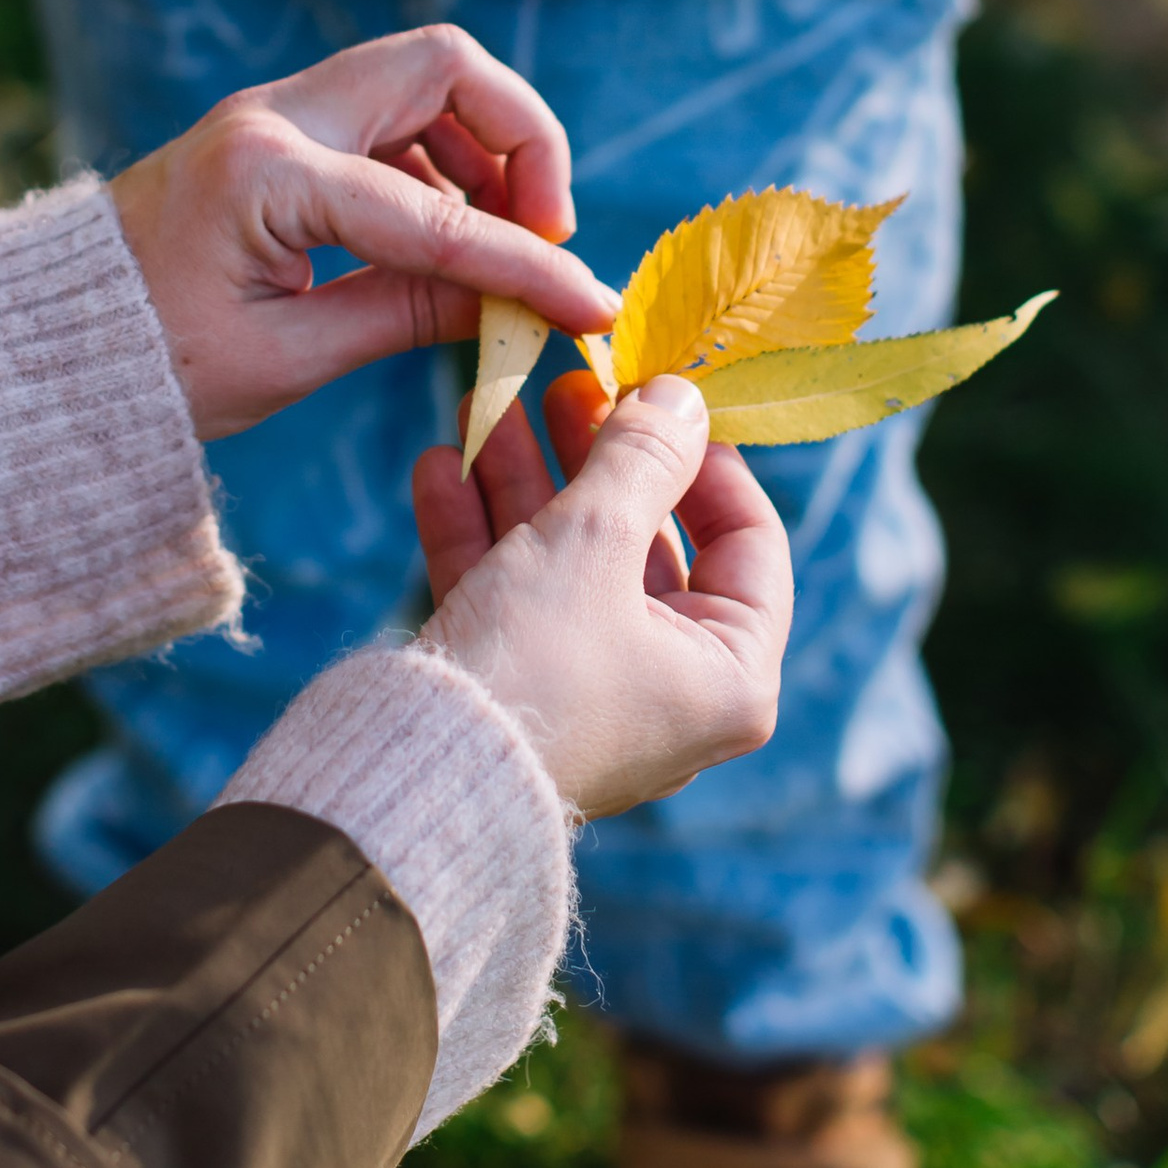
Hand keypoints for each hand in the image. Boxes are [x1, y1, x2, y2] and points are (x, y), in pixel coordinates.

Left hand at [110, 27, 622, 438]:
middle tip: (543, 228)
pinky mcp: (274, 133)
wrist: (40, 344)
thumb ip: (406, 316)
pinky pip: (386, 115)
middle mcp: (271, 117)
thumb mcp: (282, 361)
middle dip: (519, 137)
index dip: (528, 263)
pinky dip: (437, 163)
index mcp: (266, 175)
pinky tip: (444, 238)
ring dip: (482, 146)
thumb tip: (519, 308)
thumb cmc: (143, 364)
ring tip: (500, 243)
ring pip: (421, 78)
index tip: (589, 302)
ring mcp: (271, 115)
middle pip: (444, 63)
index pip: (437, 213)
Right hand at [412, 374, 788, 817]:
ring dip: (522, 480)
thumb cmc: (535, 665)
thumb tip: (683, 394)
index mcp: (729, 674)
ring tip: (480, 403)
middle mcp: (670, 689)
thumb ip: (641, 455)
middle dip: (592, 457)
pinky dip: (480, 534)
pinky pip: (513, 599)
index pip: (751, 543)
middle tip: (561, 386)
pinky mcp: (519, 694)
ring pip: (568, 561)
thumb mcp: (594, 538)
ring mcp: (592, 693)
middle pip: (644, 543)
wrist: (416, 781)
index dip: (705, 460)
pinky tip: (440, 466)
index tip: (657, 399)